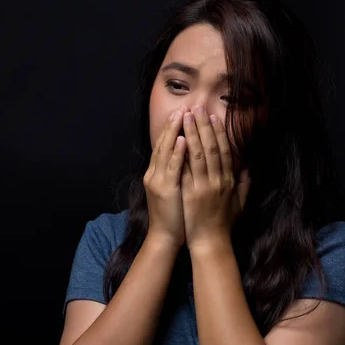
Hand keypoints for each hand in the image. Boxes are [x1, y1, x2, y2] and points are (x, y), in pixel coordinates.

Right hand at [143, 106, 188, 248]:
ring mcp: (158, 181)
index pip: (165, 146)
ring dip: (174, 132)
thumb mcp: (175, 191)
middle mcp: (154, 174)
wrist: (164, 238)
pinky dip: (176, 153)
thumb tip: (190, 160)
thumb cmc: (175, 216)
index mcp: (157, 174)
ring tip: (183, 115)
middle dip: (173, 125)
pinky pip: (172, 168)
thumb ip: (180, 174)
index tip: (182, 113)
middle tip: (183, 107)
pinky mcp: (165, 190)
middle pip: (164, 144)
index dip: (173, 129)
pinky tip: (182, 140)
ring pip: (166, 151)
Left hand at [180, 106, 251, 250]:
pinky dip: (183, 153)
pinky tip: (178, 139)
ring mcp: (205, 186)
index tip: (214, 117)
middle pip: (211, 147)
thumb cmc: (224, 224)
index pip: (225, 151)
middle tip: (197, 108)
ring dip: (192, 133)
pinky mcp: (191, 193)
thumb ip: (245, 183)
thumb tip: (249, 167)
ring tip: (187, 116)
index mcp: (229, 180)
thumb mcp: (240, 203)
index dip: (219, 133)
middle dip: (204, 126)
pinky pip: (187, 169)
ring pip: (199, 154)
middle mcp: (219, 180)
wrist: (211, 243)